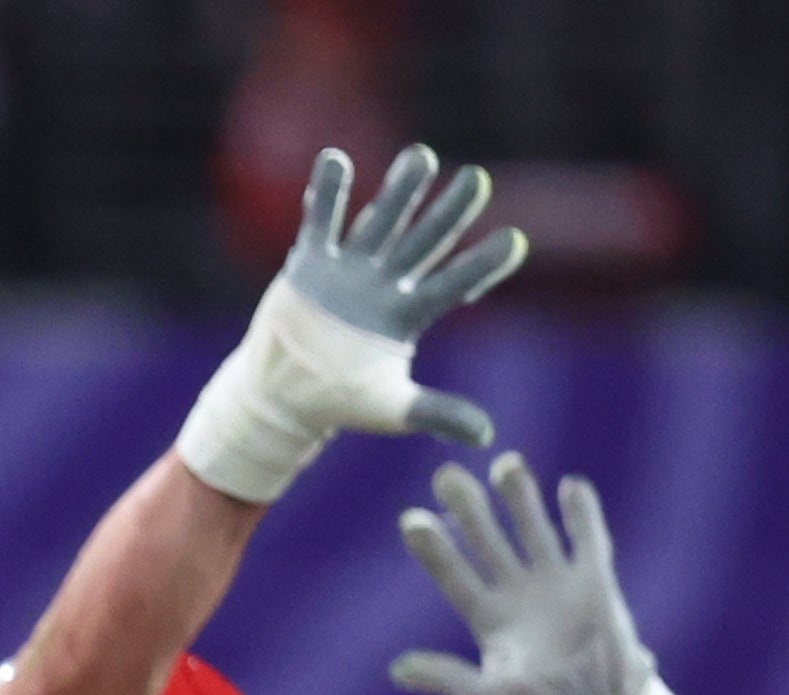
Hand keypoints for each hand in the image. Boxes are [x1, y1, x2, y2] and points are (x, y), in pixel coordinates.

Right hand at [174, 144, 524, 502]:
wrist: (280, 396)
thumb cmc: (338, 402)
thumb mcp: (389, 410)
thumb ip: (436, 413)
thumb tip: (488, 436)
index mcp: (408, 312)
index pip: (454, 283)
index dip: (482, 265)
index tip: (515, 243)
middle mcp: (386, 281)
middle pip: (425, 240)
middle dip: (449, 212)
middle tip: (477, 182)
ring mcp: (350, 268)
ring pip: (381, 221)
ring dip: (400, 190)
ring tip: (422, 158)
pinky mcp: (311, 262)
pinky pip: (320, 221)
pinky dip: (325, 193)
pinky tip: (336, 160)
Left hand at [391, 455, 684, 694]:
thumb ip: (445, 678)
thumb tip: (397, 668)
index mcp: (487, 617)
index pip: (453, 574)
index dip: (434, 549)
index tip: (411, 519)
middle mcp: (516, 591)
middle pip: (487, 540)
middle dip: (468, 509)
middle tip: (446, 474)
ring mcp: (555, 582)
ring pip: (533, 529)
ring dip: (520, 498)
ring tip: (504, 463)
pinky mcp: (594, 580)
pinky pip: (588, 539)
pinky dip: (582, 514)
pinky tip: (570, 486)